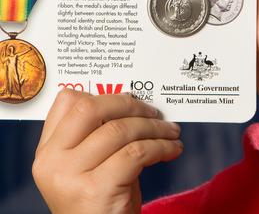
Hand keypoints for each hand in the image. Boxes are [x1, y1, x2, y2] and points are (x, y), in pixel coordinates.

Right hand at [33, 89, 182, 213]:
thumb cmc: (102, 204)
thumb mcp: (91, 167)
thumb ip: (98, 136)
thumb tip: (131, 102)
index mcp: (48, 152)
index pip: (68, 102)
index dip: (103, 94)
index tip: (129, 99)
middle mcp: (52, 162)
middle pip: (91, 108)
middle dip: (130, 104)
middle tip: (154, 113)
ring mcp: (70, 177)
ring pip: (120, 130)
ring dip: (155, 128)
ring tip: (171, 133)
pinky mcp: (95, 190)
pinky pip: (137, 152)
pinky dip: (162, 147)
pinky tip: (172, 150)